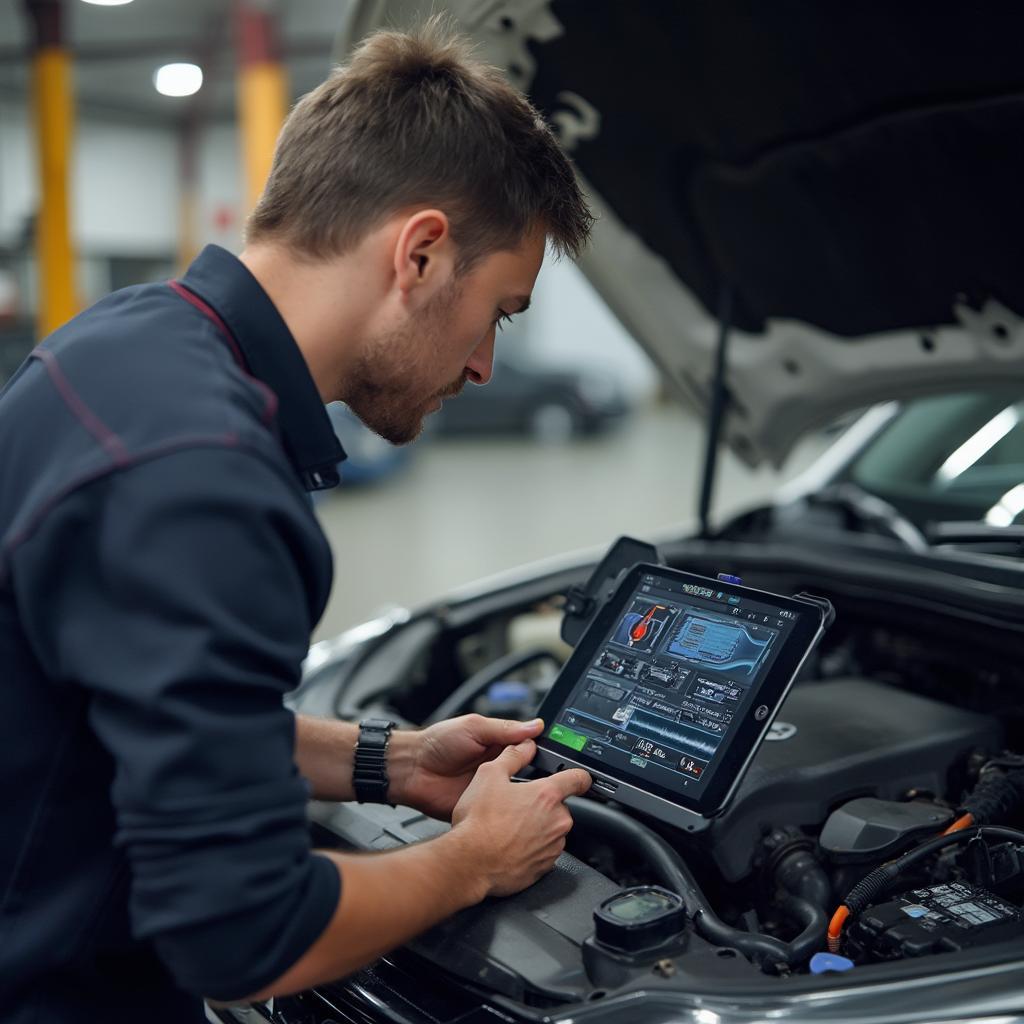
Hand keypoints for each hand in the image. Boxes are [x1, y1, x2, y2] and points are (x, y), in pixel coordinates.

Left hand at [389, 714, 544, 819]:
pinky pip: (501, 813)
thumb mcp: (473, 727)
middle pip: (529, 774)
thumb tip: (535, 725)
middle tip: (552, 783)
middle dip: (541, 778)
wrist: (411, 771)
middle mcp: (499, 768)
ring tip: (541, 801)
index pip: (530, 749)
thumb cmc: (436, 743)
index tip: (560, 759)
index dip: (544, 753)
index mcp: (499, 745)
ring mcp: (491, 789)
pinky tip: (521, 816)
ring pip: (518, 796)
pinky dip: (510, 815)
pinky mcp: (483, 808)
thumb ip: (504, 729)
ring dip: (527, 798)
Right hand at [450, 739, 591, 897]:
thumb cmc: (479, 822)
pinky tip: (509, 846)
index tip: (577, 778)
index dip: (578, 775)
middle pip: (560, 807)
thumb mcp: (489, 775)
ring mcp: (552, 847)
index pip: (579, 779)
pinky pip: (543, 853)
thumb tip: (524, 745)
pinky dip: (531, 849)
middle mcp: (557, 822)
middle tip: (516, 806)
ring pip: (551, 831)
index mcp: (547, 795)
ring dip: (537, 828)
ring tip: (509, 828)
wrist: (469, 863)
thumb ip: (512, 756)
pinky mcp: (544, 868)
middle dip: (542, 805)